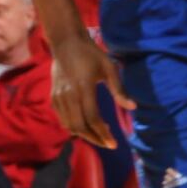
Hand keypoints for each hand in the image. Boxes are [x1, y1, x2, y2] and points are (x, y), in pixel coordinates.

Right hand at [49, 34, 134, 149]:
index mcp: (84, 88)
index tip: (113, 144)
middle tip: (108, 143)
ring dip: (84, 135)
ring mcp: (59, 98)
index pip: (92, 118)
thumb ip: (119, 89)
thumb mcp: (109, 68)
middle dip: (94, 138)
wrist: (65, 43)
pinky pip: (63, 119)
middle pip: (79, 126)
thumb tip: (132, 107)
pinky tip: (85, 126)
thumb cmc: (91, 54)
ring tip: (98, 136)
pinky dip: (74, 127)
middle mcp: (69, 95)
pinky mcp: (54, 98)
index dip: (103, 133)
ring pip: (69, 125)